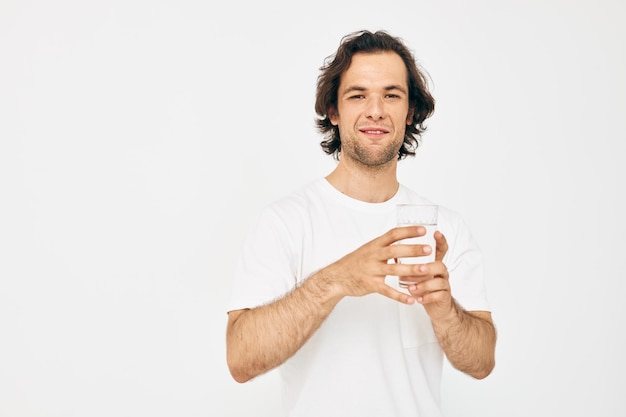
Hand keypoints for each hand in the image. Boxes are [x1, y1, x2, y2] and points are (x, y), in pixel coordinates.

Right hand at [318, 226, 434, 304]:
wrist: (337, 277)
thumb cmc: (354, 263)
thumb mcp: (368, 249)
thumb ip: (383, 245)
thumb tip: (401, 237)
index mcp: (374, 245)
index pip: (393, 234)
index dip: (408, 231)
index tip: (423, 230)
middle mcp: (374, 255)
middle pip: (396, 250)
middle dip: (413, 249)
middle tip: (429, 249)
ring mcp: (372, 270)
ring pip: (394, 270)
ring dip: (411, 270)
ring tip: (426, 270)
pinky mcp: (371, 284)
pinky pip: (387, 291)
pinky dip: (399, 296)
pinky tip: (411, 299)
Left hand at [403, 231, 455, 320]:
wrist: (436, 305)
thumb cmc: (424, 285)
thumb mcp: (417, 272)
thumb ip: (409, 262)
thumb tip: (392, 251)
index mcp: (434, 263)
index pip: (441, 249)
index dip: (440, 241)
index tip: (436, 233)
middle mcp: (441, 272)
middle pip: (440, 265)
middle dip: (429, 266)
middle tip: (419, 268)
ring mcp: (444, 284)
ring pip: (439, 282)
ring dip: (424, 285)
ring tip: (412, 288)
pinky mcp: (444, 297)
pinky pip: (438, 296)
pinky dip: (427, 297)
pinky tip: (418, 299)